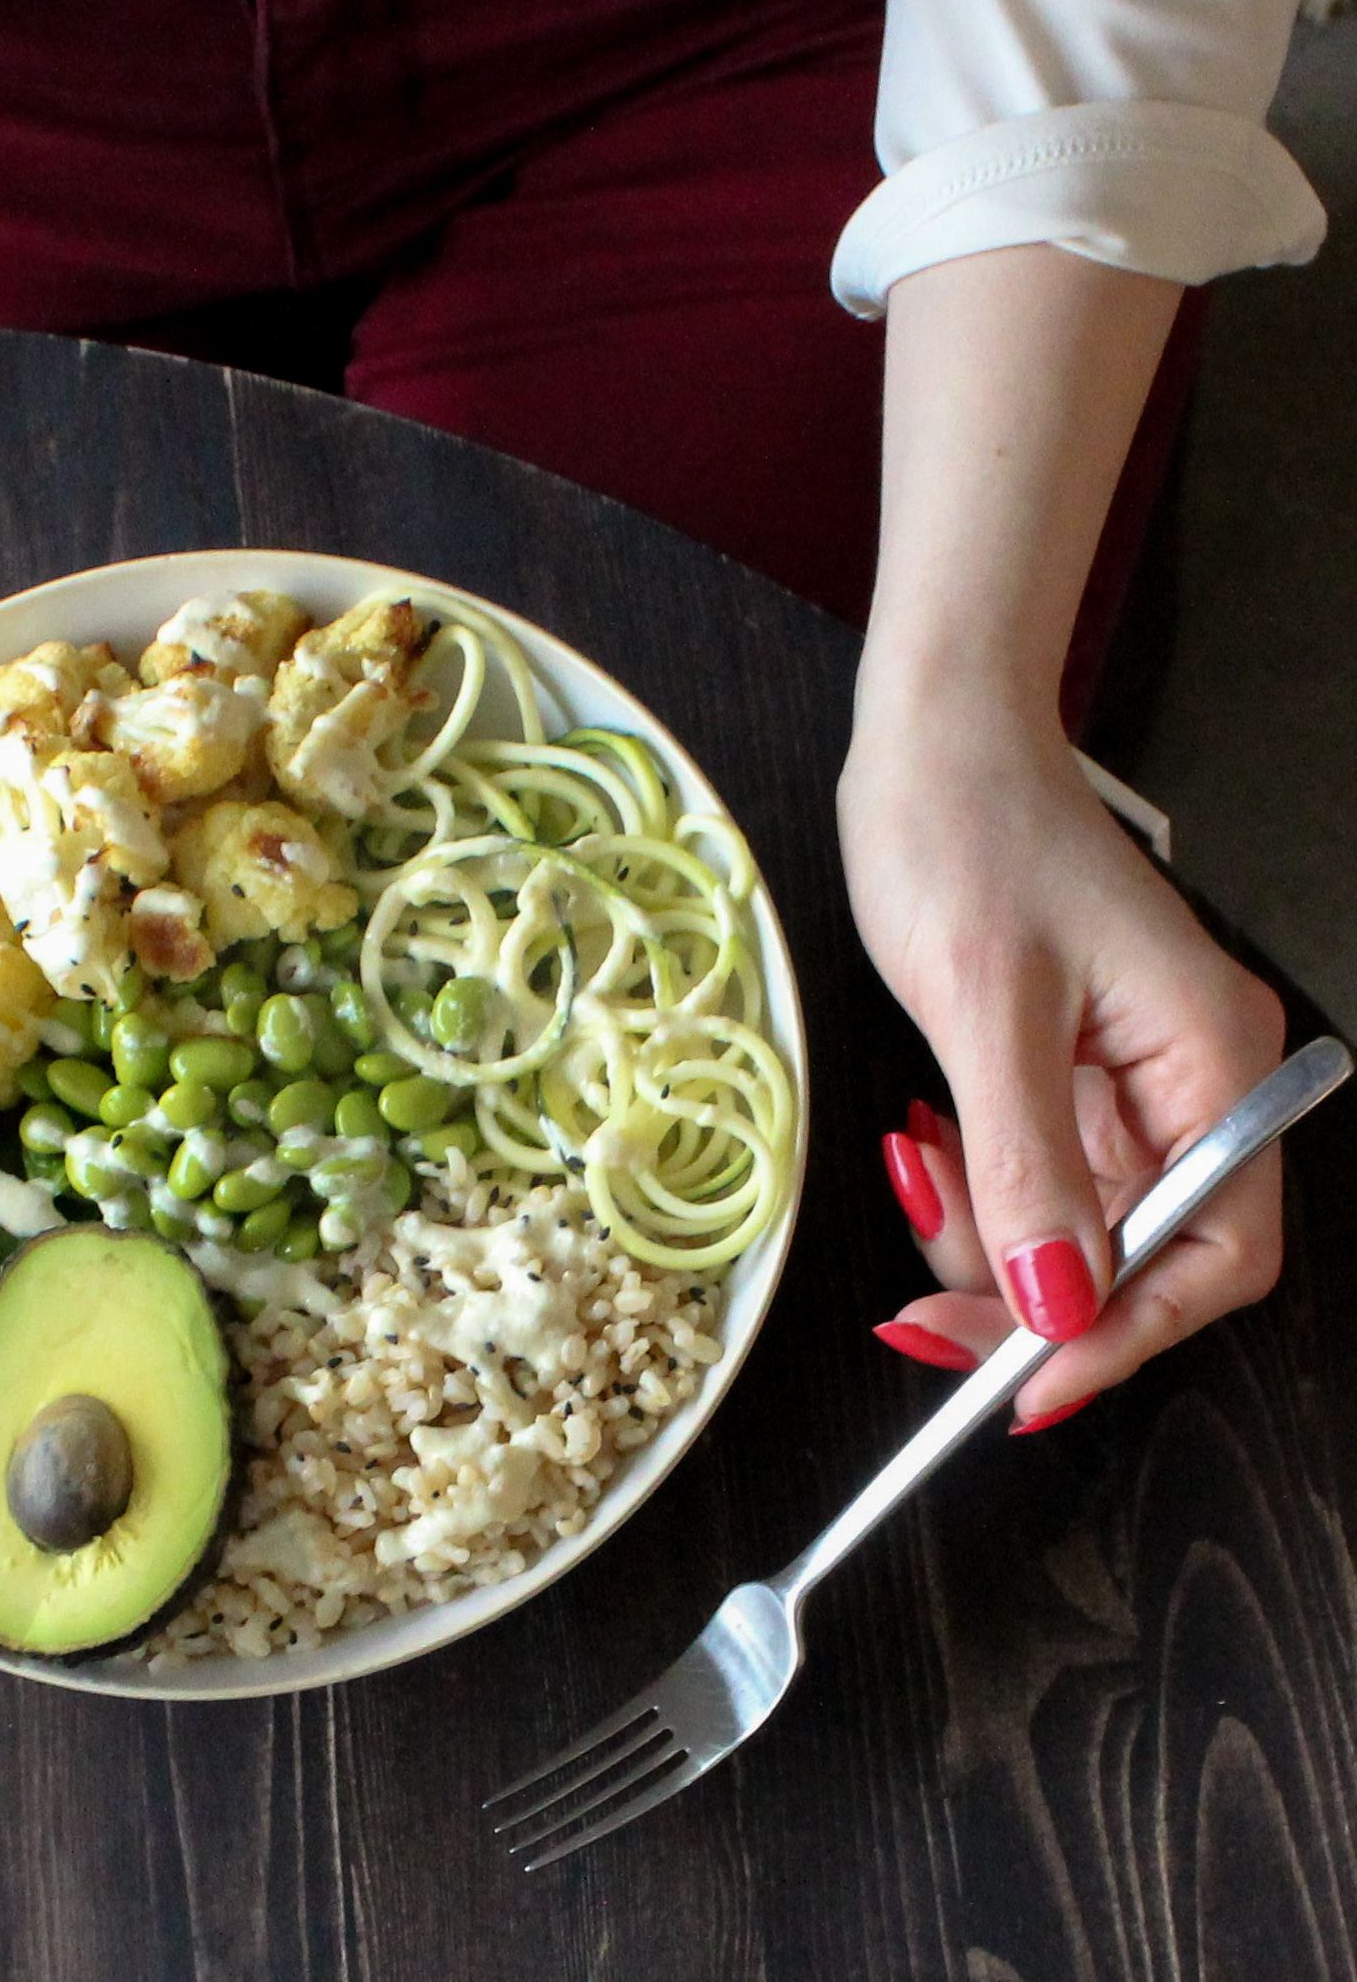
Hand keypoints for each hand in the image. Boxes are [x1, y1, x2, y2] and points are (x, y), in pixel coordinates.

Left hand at [838, 688, 1284, 1427]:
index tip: (1022, 1386)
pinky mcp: (1067, 1066)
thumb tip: (1057, 1303)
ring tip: (914, 1170)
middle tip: (921, 1314)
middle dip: (1031, 1291)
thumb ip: (1027, 1165)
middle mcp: (1189, 1078)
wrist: (932, 741)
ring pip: (1075, 1223)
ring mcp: (1128, 1076)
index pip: (1212, 1249)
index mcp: (1210, 1059)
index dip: (1126, 1333)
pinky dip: (973, 1182)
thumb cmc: (966, 835)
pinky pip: (1034, 1170)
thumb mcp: (984, 1008)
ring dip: (987, 1233)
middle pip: (1142, 1251)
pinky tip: (923, 1141)